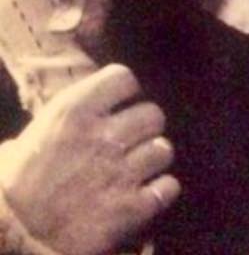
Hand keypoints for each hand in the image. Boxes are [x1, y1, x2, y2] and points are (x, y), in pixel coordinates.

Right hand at [0, 63, 179, 254]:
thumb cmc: (16, 183)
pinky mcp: (132, 208)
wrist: (16, 234)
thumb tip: (81, 111)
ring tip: (140, 166)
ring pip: (163, 149)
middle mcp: (105, 135)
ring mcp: (121, 172)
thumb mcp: (32, 135)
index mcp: (76, 110)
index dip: (125, 90)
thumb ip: (64, 117)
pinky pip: (168, 187)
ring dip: (154, 157)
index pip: (123, 78)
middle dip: (144, 126)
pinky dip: (161, 190)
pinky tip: (148, 192)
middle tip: (132, 139)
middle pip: (152, 114)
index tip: (120, 102)